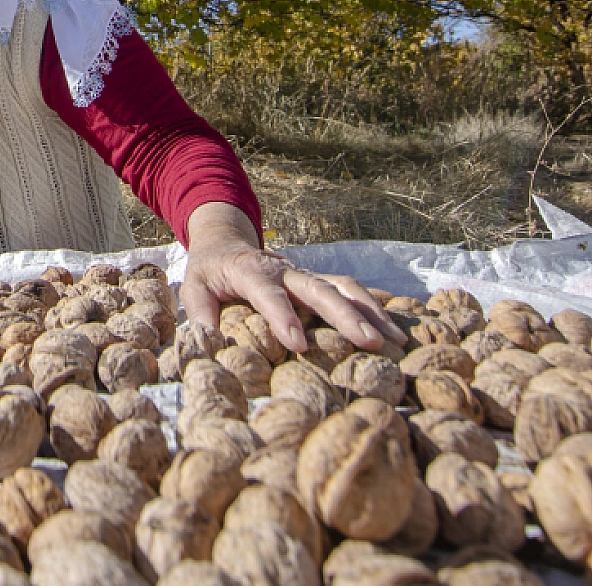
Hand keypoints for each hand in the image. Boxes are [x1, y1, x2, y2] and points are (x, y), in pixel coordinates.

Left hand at [180, 202, 405, 352]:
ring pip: (344, 287)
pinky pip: (352, 291)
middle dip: (345, 316)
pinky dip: (376, 308)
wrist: (227, 241)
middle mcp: (285, 270)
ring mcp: (306, 275)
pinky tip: (398, 330)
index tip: (298, 345)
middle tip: (369, 344)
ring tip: (395, 341)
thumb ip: (200, 316)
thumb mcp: (193, 288)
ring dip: (371, 312)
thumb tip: (210, 349)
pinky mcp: (319, 282)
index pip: (269, 294)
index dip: (283, 317)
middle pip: (319, 289)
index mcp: (250, 271)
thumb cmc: (209, 271)